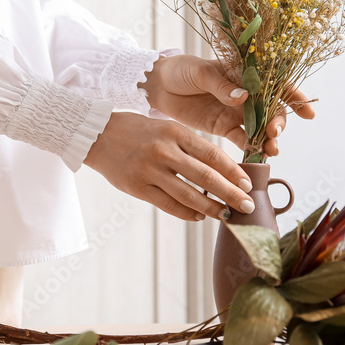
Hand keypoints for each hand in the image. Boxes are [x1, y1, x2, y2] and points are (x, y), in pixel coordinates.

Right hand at [83, 112, 255, 220]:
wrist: (97, 135)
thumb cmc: (137, 131)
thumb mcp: (165, 127)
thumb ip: (190, 146)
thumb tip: (221, 171)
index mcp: (175, 132)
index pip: (212, 155)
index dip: (233, 172)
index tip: (248, 184)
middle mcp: (164, 151)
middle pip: (205, 177)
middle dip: (230, 194)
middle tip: (247, 206)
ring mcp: (149, 170)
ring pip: (189, 195)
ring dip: (212, 209)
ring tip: (226, 216)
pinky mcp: (137, 187)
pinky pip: (168, 205)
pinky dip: (187, 213)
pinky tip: (199, 216)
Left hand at [140, 54, 315, 156]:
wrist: (157, 86)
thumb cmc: (180, 71)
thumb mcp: (199, 73)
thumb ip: (220, 85)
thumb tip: (243, 96)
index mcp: (244, 74)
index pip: (276, 83)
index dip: (294, 96)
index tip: (307, 112)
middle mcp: (246, 94)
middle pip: (273, 109)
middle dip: (280, 122)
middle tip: (275, 133)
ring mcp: (236, 112)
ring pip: (261, 127)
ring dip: (269, 139)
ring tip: (272, 150)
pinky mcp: (224, 127)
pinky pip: (243, 139)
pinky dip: (252, 148)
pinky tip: (257, 157)